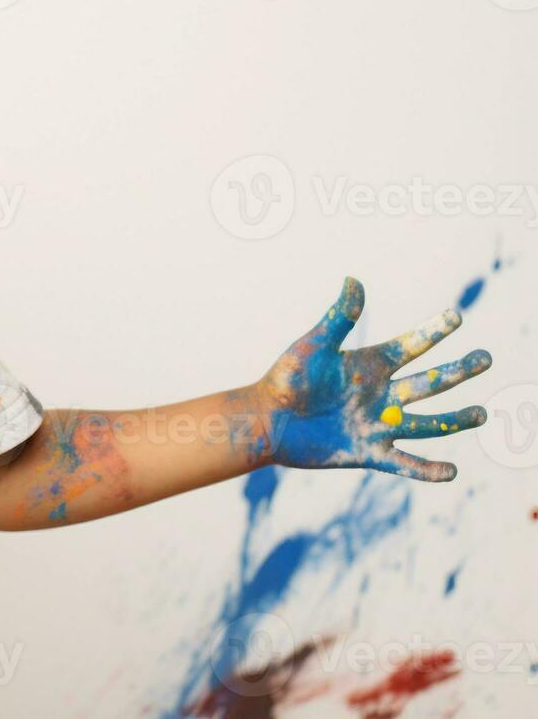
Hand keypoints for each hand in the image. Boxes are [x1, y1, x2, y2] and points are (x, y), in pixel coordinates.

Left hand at [253, 277, 490, 481]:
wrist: (265, 421)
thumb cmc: (285, 379)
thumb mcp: (314, 345)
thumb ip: (338, 318)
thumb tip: (353, 280)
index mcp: (370, 365)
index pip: (411, 346)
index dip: (433, 332)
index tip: (456, 316)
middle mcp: (381, 394)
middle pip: (429, 382)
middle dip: (458, 371)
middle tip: (486, 358)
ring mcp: (377, 425)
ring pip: (427, 424)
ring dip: (455, 420)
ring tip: (483, 415)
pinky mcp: (368, 452)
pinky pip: (404, 463)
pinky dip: (427, 470)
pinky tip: (451, 472)